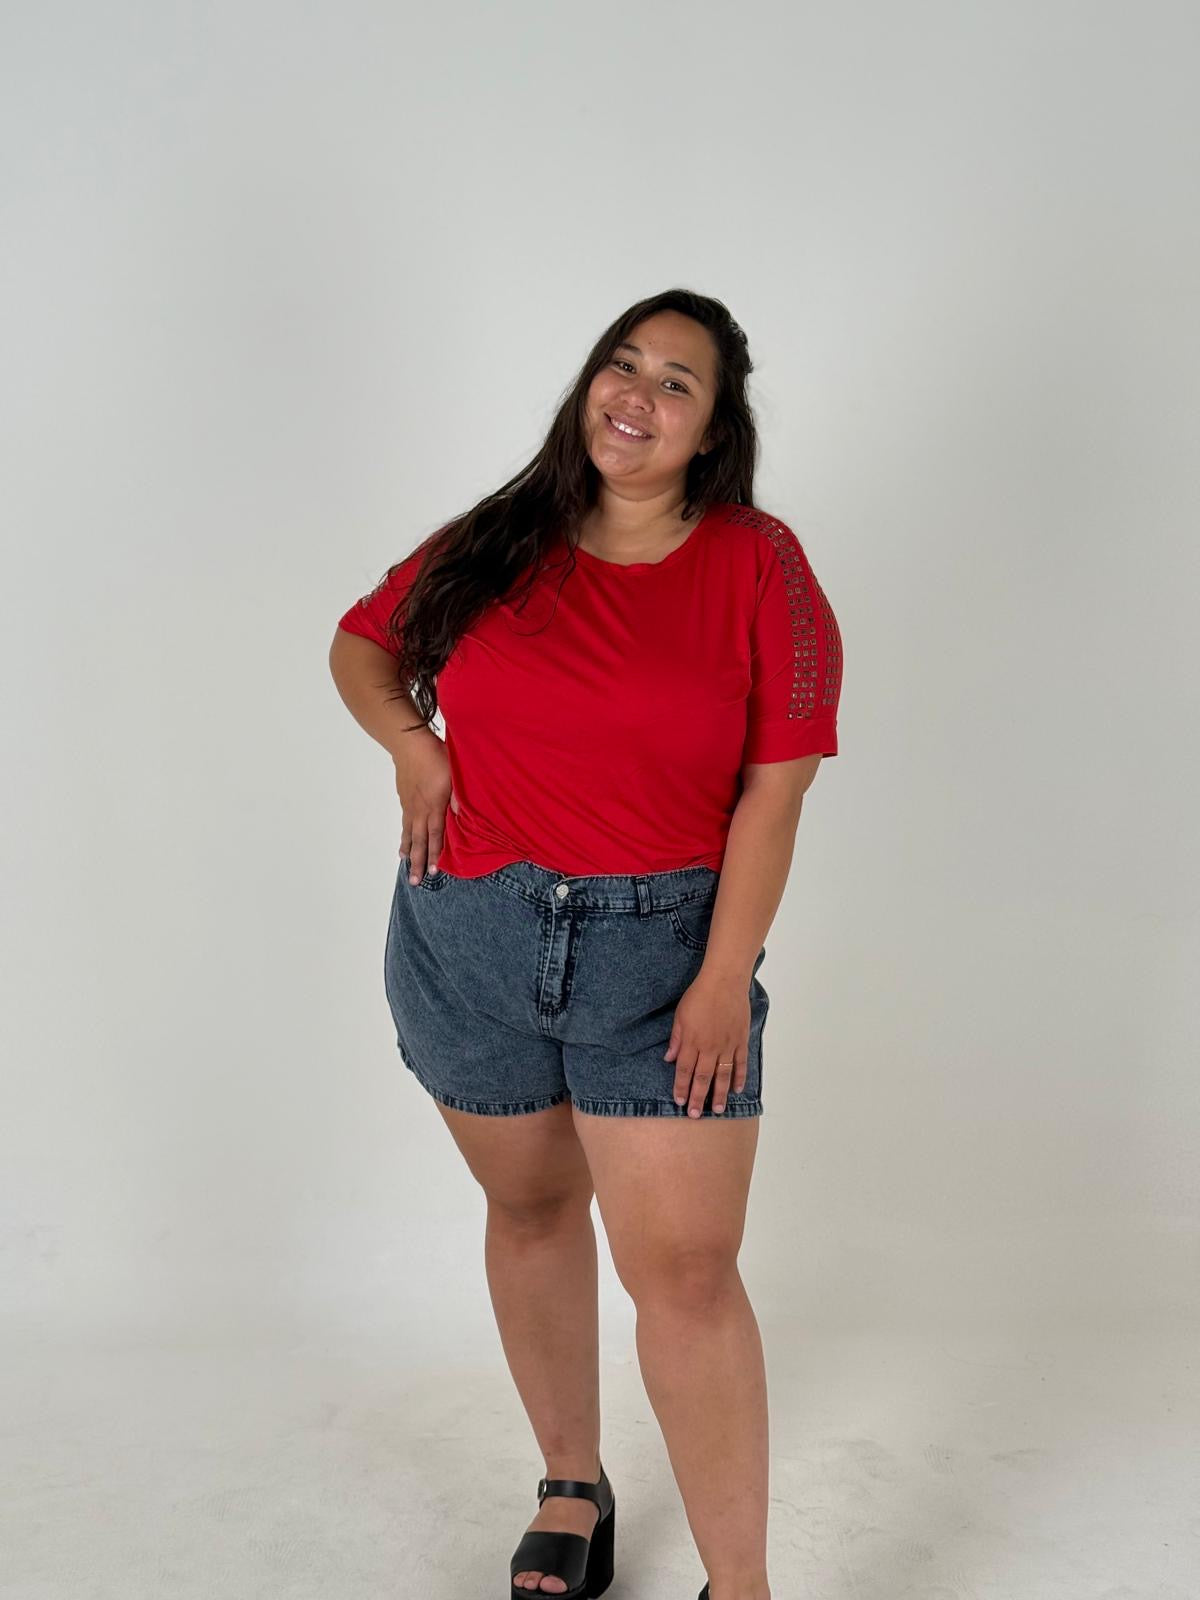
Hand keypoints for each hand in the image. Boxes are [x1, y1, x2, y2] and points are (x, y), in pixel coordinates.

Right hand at [393, 736, 453, 882]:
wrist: (410, 743)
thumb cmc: (437, 756)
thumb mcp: (455, 775)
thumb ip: (460, 798)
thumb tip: (464, 817)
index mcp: (434, 806)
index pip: (435, 836)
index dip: (434, 855)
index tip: (433, 873)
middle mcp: (419, 809)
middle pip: (418, 840)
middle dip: (417, 862)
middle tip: (414, 881)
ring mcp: (409, 803)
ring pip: (408, 831)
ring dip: (407, 849)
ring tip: (404, 863)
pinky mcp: (404, 795)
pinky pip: (404, 819)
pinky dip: (403, 832)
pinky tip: (403, 837)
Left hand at [663, 970, 749, 1116]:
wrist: (724, 981)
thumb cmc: (699, 995)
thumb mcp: (680, 1015)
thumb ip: (676, 1039)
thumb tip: (669, 1058)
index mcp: (692, 1041)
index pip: (685, 1071)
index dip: (682, 1088)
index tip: (680, 1102)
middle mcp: (709, 1047)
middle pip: (703, 1078)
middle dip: (699, 1098)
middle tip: (696, 1115)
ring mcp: (727, 1045)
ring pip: (723, 1076)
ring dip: (720, 1094)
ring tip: (718, 1110)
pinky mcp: (740, 1040)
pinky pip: (740, 1063)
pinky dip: (739, 1077)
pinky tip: (737, 1089)